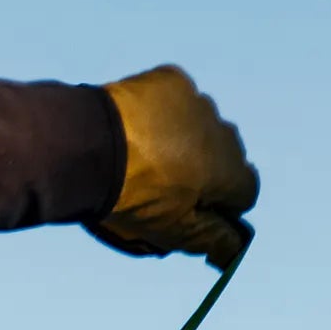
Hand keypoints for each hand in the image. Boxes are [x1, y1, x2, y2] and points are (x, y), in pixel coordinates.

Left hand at [91, 66, 257, 270]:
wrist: (86, 147)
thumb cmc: (129, 197)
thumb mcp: (171, 228)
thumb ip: (209, 238)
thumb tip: (236, 249)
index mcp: (228, 170)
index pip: (244, 192)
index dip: (220, 207)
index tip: (193, 213)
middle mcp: (222, 131)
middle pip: (224, 157)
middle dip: (202, 172)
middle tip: (161, 188)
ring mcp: (196, 102)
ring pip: (199, 126)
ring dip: (182, 141)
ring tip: (142, 159)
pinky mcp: (169, 80)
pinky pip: (173, 100)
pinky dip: (160, 115)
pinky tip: (132, 130)